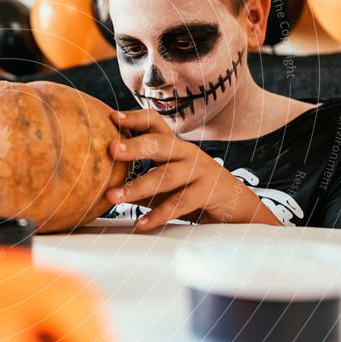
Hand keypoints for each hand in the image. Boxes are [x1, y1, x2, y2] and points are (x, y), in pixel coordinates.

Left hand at [106, 109, 280, 231]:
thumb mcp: (165, 183)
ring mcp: (199, 171)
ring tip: (113, 197)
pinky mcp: (208, 192)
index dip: (134, 119)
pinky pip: (180, 203)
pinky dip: (158, 215)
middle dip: (134, 145)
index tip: (111, 118)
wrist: (236, 207)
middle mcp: (186, 153)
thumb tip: (103, 187)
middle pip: (160, 144)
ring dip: (137, 187)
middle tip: (111, 149)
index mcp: (173, 146)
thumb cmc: (192, 191)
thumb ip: (139, 181)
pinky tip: (141, 224)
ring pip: (166, 176)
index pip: (154, 123)